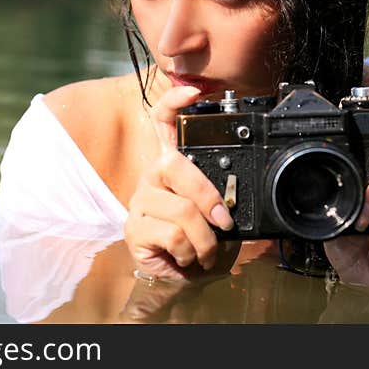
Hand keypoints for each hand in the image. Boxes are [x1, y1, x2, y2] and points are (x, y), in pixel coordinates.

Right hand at [124, 85, 238, 281]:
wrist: (181, 276)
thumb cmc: (199, 238)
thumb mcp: (215, 212)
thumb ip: (220, 195)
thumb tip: (234, 194)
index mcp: (171, 166)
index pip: (162, 122)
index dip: (173, 102)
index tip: (193, 92)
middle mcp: (151, 177)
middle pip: (176, 167)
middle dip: (209, 198)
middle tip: (224, 222)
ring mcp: (140, 202)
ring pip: (182, 210)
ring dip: (205, 239)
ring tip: (206, 250)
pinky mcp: (134, 230)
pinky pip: (173, 235)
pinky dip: (191, 252)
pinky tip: (187, 257)